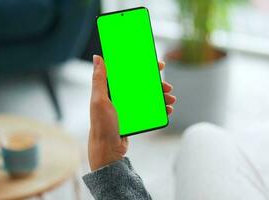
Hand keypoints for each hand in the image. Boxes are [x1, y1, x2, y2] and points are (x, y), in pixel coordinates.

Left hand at [88, 55, 175, 170]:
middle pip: (143, 85)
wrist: (108, 149)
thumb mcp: (99, 100)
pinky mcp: (135, 117)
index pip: (130, 72)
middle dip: (157, 84)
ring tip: (171, 100)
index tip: (158, 65)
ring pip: (149, 97)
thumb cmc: (101, 125)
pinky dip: (160, 109)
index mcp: (112, 89)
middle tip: (168, 87)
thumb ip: (99, 79)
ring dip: (162, 97)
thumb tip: (97, 58)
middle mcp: (121, 96)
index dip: (145, 67)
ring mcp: (129, 107)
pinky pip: (151, 110)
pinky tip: (167, 110)